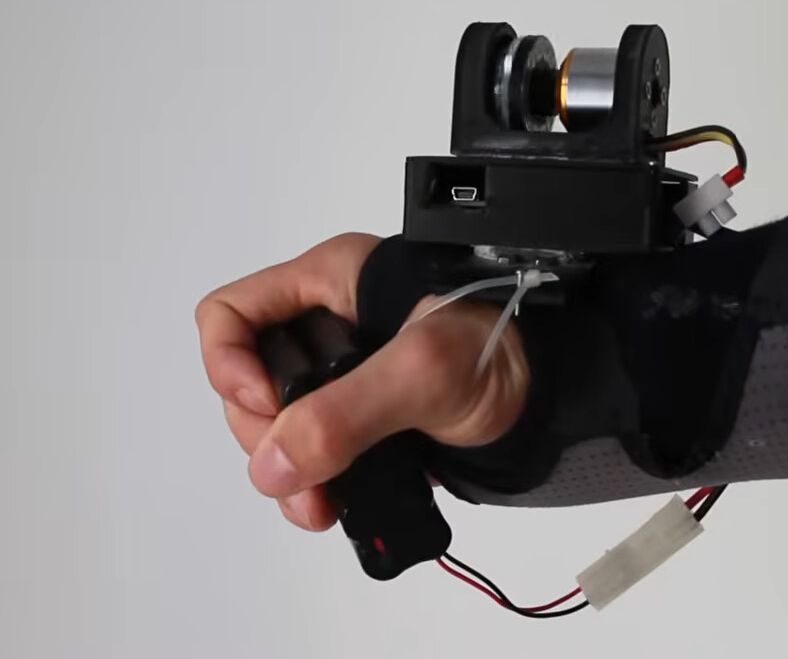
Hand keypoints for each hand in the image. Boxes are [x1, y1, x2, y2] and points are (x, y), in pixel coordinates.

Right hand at [196, 233, 529, 531]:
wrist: (557, 399)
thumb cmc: (503, 351)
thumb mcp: (422, 371)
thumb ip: (345, 413)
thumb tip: (274, 464)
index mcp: (330, 284)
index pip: (231, 315)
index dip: (230, 364)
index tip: (269, 408)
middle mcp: (326, 325)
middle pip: (246, 380)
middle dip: (263, 436)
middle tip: (298, 474)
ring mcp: (342, 376)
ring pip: (274, 425)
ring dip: (284, 471)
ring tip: (318, 505)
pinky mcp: (361, 419)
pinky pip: (310, 453)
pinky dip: (311, 484)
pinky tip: (331, 504)